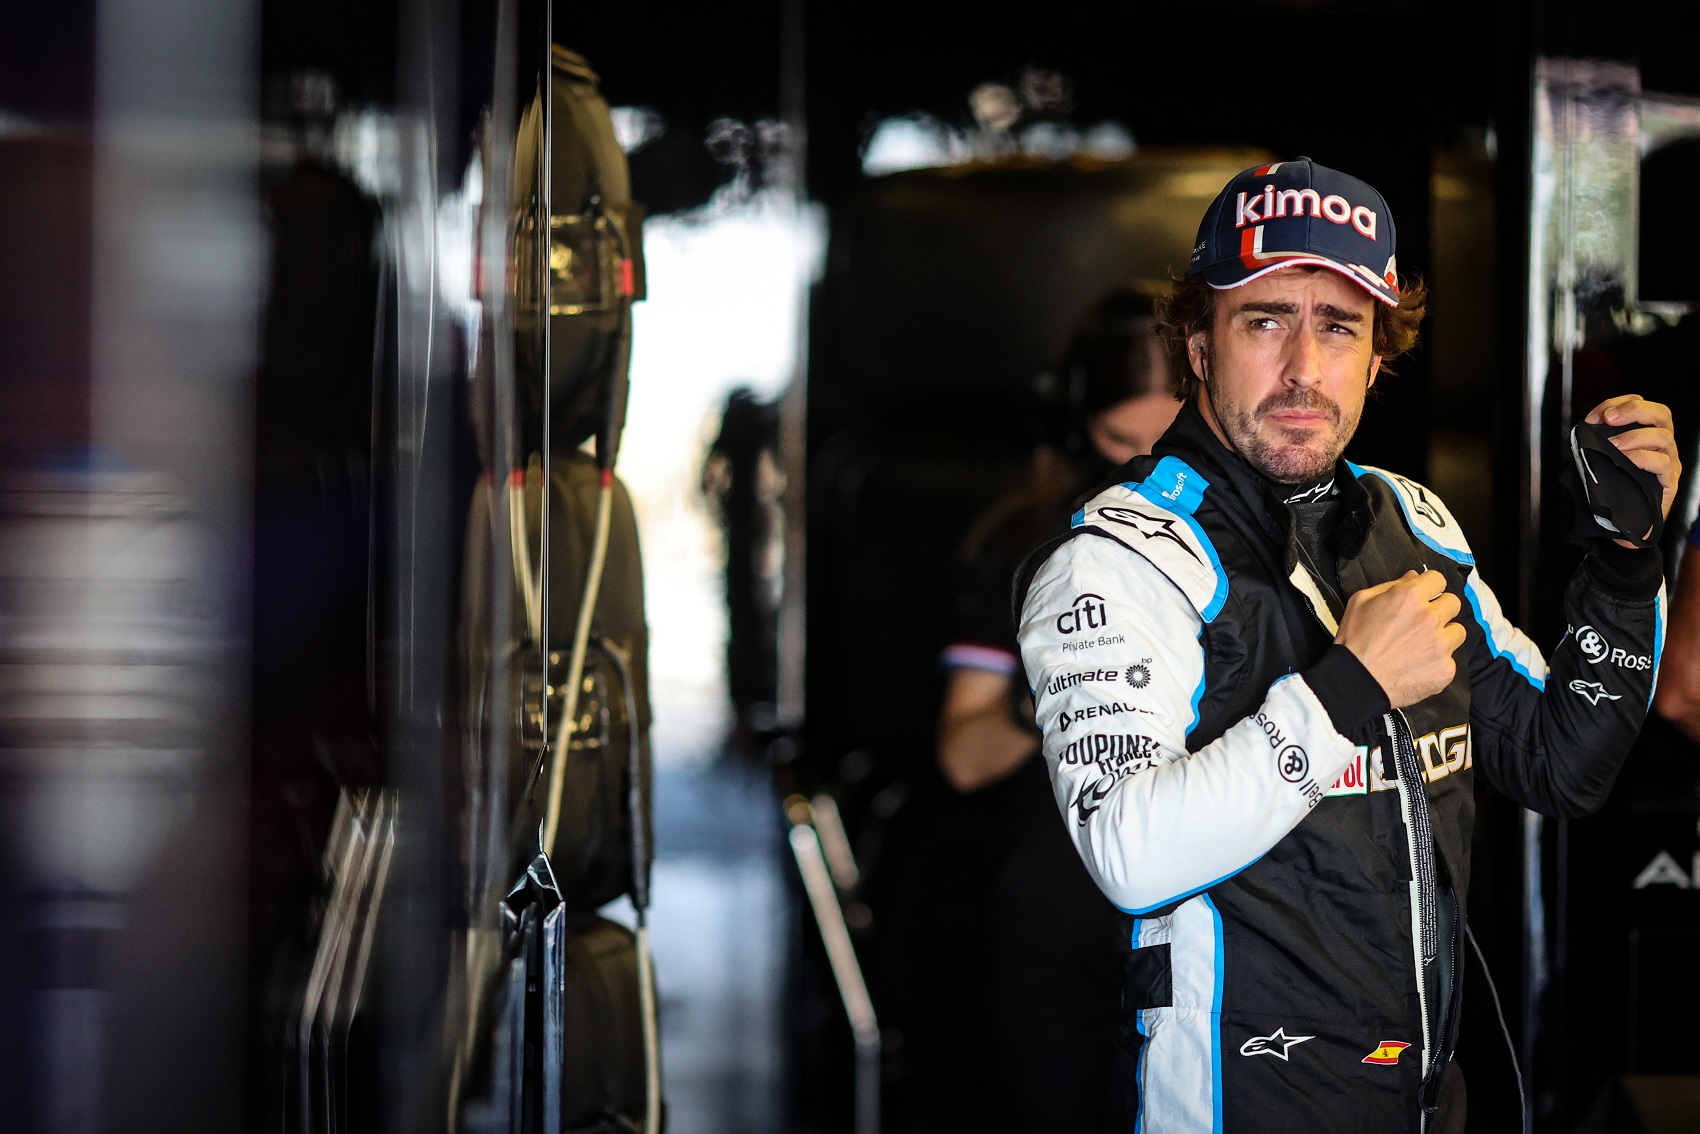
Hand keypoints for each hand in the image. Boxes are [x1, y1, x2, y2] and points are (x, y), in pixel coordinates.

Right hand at [1335, 569, 1466, 708]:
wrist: (1356, 681)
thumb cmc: (1354, 640)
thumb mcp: (1361, 602)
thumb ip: (1390, 585)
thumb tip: (1413, 577)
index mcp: (1410, 597)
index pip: (1438, 579)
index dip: (1429, 587)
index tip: (1424, 596)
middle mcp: (1430, 618)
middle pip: (1453, 603)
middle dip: (1440, 609)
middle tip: (1423, 622)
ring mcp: (1441, 645)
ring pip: (1458, 631)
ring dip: (1444, 635)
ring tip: (1423, 646)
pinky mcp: (1445, 669)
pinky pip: (1450, 660)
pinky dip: (1437, 663)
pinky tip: (1419, 666)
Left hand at [1585, 395, 1680, 546]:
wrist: (1627, 526)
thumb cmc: (1616, 489)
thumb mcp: (1606, 461)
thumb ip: (1599, 444)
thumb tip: (1581, 432)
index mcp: (1648, 434)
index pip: (1642, 405)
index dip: (1618, 403)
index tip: (1594, 416)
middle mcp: (1663, 444)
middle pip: (1661, 413)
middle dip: (1632, 410)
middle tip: (1608, 419)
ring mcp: (1670, 462)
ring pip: (1663, 437)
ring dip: (1633, 437)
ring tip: (1613, 445)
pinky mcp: (1670, 482)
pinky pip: (1662, 464)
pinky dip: (1641, 459)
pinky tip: (1624, 462)